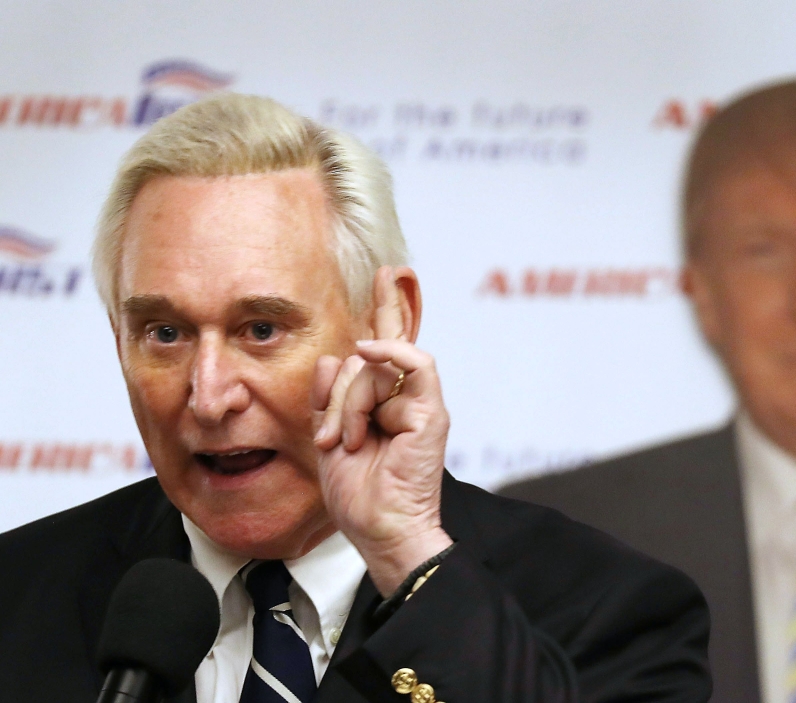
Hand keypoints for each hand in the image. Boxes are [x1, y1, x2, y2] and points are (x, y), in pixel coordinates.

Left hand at [311, 266, 452, 595]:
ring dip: (347, 404)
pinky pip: (416, 364)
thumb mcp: (328, 436)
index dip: (387, 311)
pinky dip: (391, 353)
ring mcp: (421, 404)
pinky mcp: (431, 412)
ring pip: (373, 368)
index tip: (385, 276)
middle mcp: (405, 399)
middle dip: (353, 367)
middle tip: (349, 387)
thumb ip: (331, 395)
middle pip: (370, 356)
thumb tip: (339, 355)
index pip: (385, 348)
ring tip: (345, 443)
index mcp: (384, 403)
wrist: (379, 528)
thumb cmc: (358, 493)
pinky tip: (371, 350)